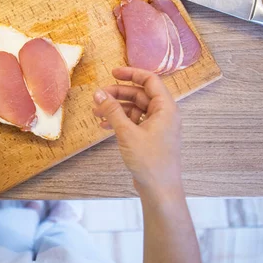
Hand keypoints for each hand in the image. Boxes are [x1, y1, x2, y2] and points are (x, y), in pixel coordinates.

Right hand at [92, 67, 181, 196]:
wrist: (160, 189)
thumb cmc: (150, 161)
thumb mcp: (127, 133)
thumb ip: (113, 110)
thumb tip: (99, 93)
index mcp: (166, 108)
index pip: (150, 80)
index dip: (131, 74)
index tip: (113, 73)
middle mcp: (164, 114)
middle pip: (140, 94)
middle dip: (118, 94)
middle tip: (98, 96)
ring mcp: (157, 126)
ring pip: (135, 108)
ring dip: (116, 108)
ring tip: (97, 112)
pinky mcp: (150, 137)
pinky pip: (134, 122)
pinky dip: (120, 121)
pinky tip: (104, 125)